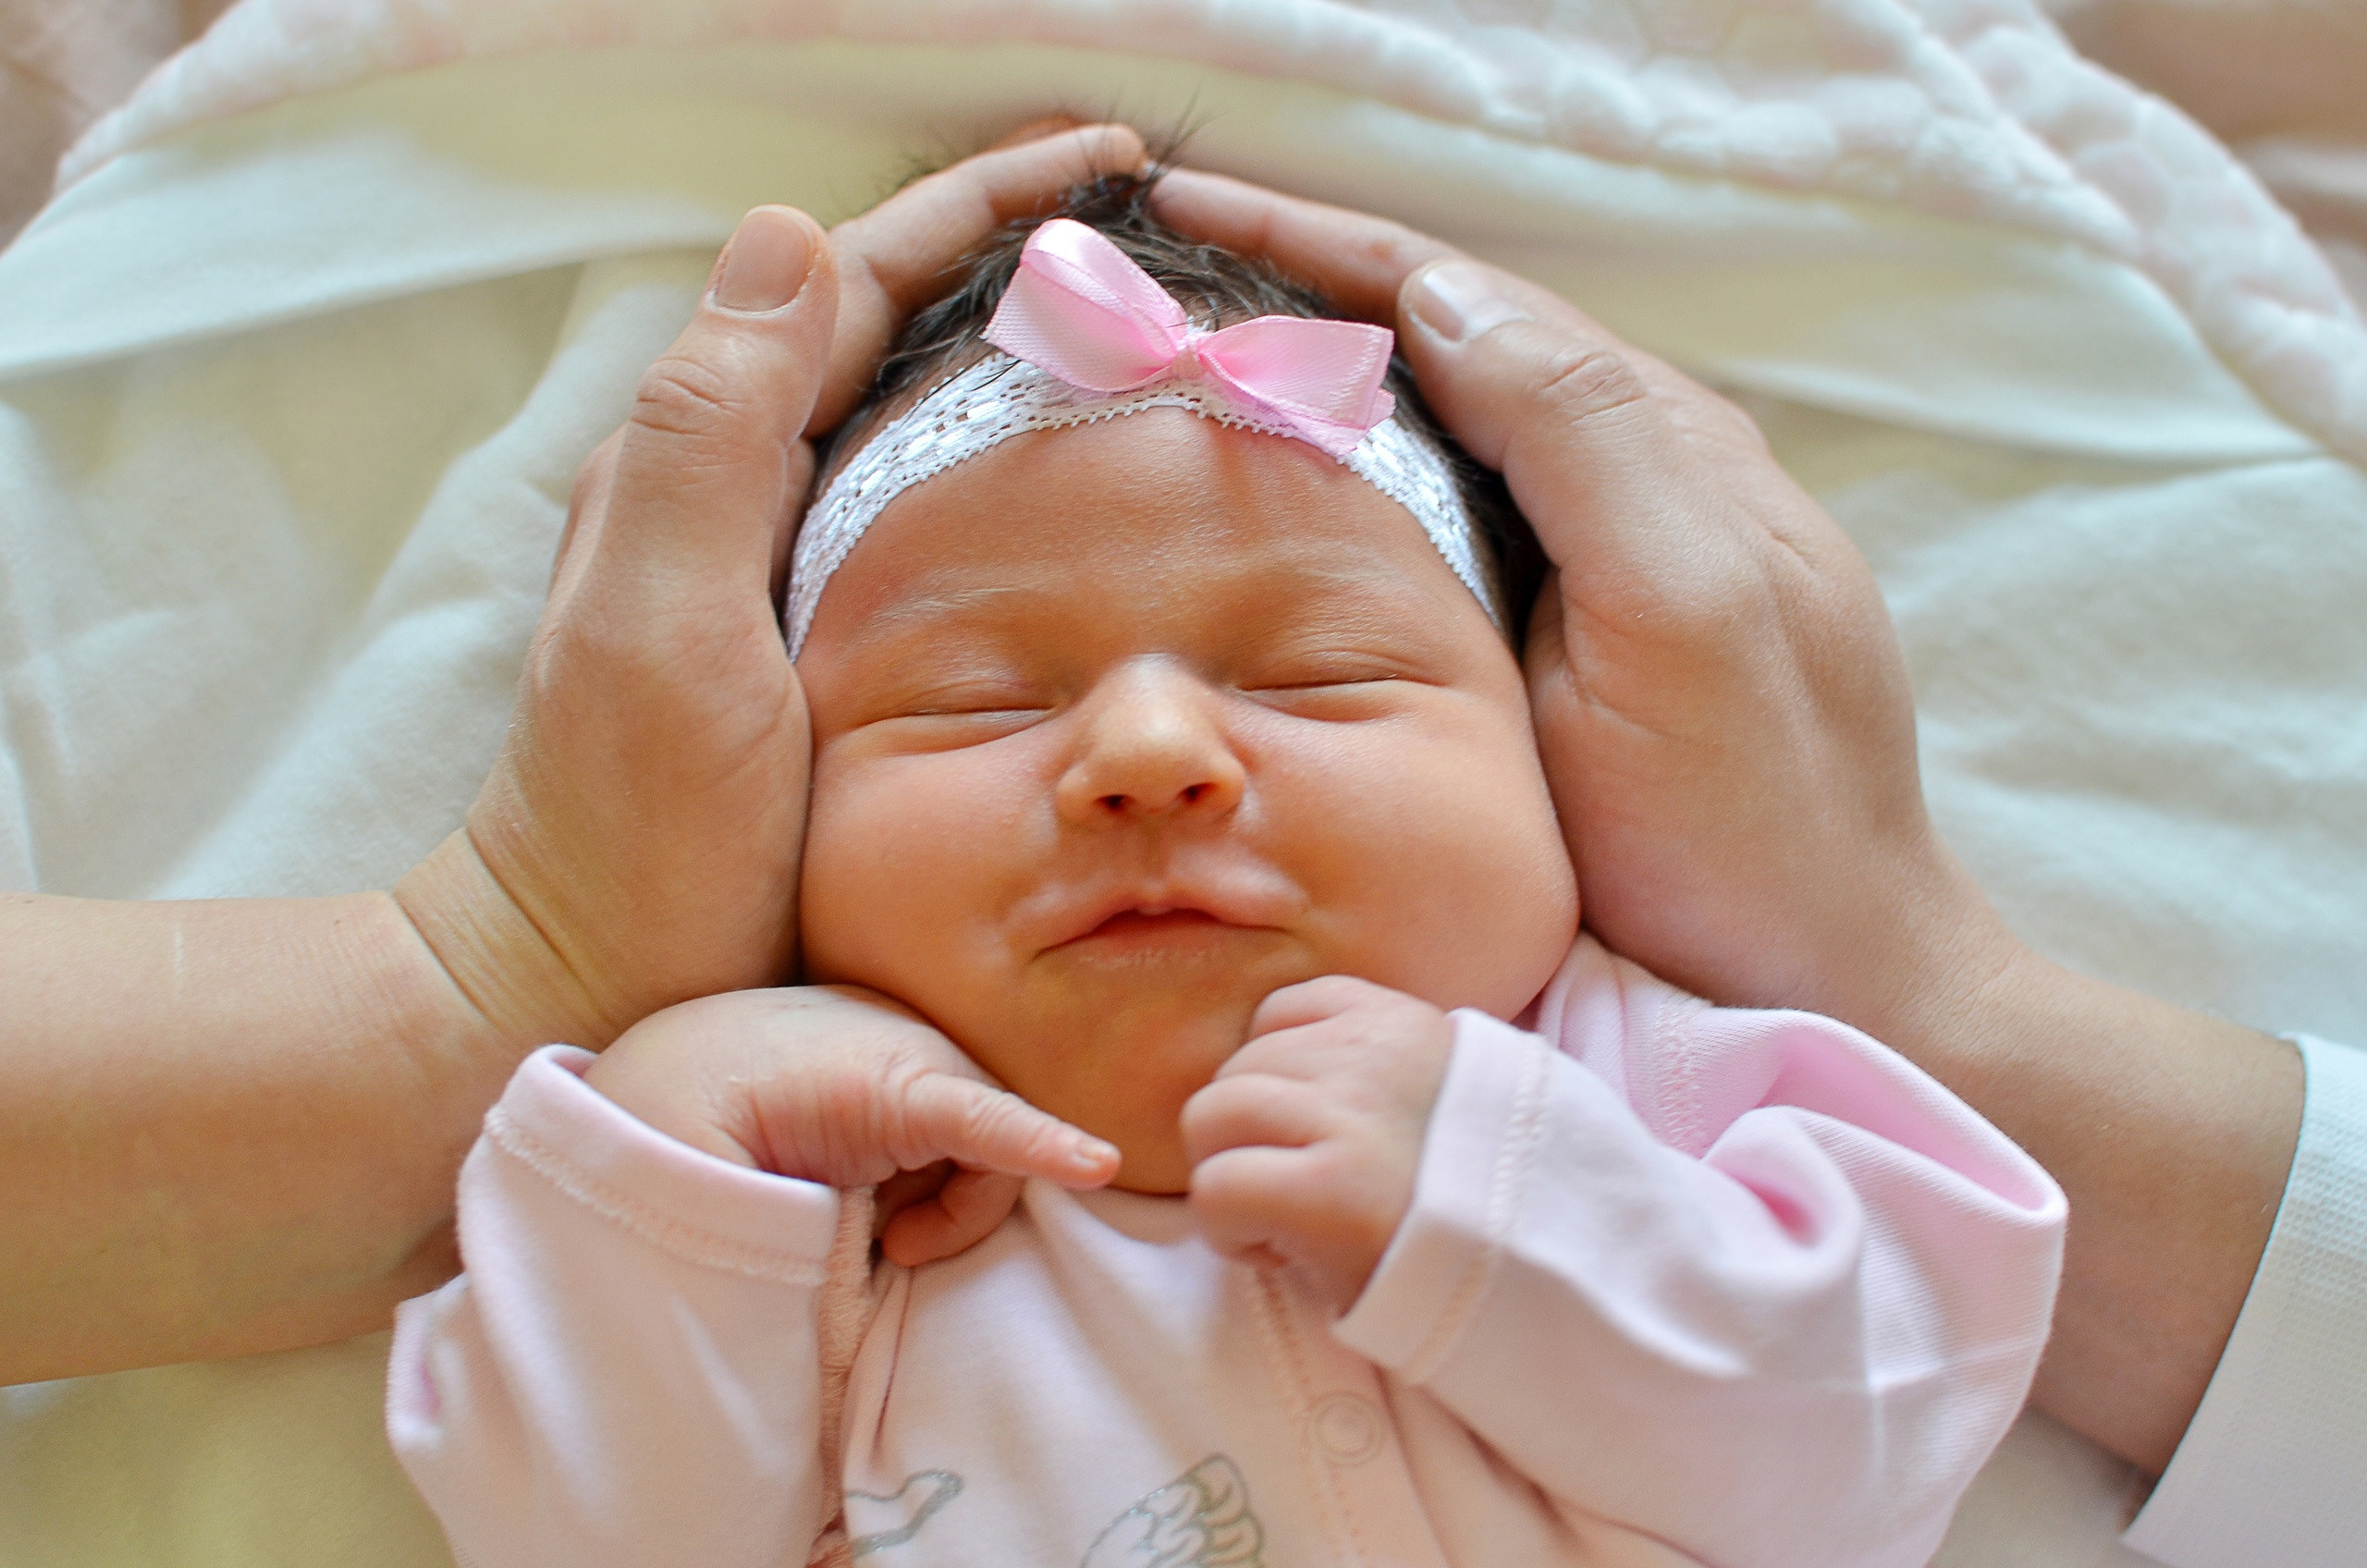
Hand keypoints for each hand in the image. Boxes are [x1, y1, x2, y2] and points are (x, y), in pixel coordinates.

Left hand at [394, 124, 1148, 1055]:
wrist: (589, 984)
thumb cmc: (627, 831)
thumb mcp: (659, 627)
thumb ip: (707, 437)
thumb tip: (792, 229)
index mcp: (710, 459)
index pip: (855, 281)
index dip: (980, 205)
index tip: (1106, 163)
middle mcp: (750, 492)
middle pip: (893, 324)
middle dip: (1017, 252)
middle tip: (1156, 231)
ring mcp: (794, 570)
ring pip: (920, 414)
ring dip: (1025, 348)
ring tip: (1152, 328)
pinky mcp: (842, 649)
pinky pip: (942, 516)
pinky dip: (1018, 470)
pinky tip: (1095, 494)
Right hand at [586, 986, 1119, 1264]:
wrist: (657, 1098)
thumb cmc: (730, 1133)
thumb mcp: (824, 1166)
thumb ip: (878, 1182)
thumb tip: (899, 1249)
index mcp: (893, 1067)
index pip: (964, 1137)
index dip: (965, 1193)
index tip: (932, 1235)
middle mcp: (916, 1054)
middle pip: (984, 1156)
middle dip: (951, 1215)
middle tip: (890, 1246)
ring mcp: (923, 1066)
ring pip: (990, 1167)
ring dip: (946, 1223)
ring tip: (880, 1238)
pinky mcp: (916, 1092)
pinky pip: (998, 1126)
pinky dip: (1047, 1147)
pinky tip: (1093, 1165)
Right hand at [1155, 170, 2306, 1474]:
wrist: (1822, 988)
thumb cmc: (1759, 825)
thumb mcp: (1688, 614)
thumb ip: (1585, 441)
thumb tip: (1440, 297)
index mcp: (1651, 446)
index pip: (1460, 299)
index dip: (1314, 243)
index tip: (1172, 207)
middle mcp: (1614, 484)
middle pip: (1432, 350)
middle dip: (1286, 296)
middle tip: (1130, 280)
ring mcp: (1575, 571)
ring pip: (1417, 440)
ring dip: (1294, 390)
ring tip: (1156, 368)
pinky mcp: (1539, 657)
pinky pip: (1414, 538)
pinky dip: (1321, 501)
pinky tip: (1246, 519)